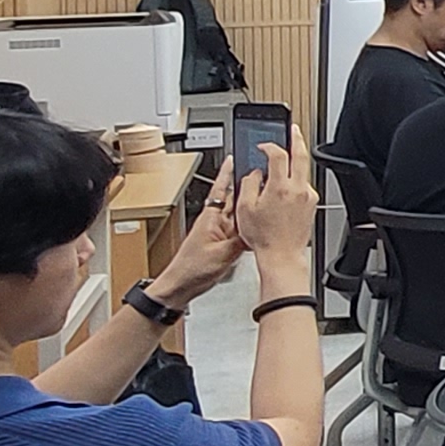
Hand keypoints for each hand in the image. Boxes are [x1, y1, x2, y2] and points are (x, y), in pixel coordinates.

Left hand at [151, 169, 249, 304]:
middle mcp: (214, 223)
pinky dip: (248, 229)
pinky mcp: (221, 245)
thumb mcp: (222, 254)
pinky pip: (239, 232)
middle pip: (234, 200)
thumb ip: (242, 240)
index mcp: (210, 218)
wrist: (180, 287)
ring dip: (249, 210)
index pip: (220, 189)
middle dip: (246, 189)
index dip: (227, 173)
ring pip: (238, 216)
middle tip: (262, 178)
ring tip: (265, 203)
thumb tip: (258, 229)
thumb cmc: (191, 269)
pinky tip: (257, 230)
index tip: (234, 158)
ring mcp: (218, 234)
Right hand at [235, 143, 318, 283]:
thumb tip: (255, 173)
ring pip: (303, 170)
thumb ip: (249, 184)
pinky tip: (286, 184)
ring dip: (296, 160)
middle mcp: (298, 189)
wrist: (282, 256)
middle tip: (293, 129)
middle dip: (297, 138)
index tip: (262, 146)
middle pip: (301, 155)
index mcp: (280, 187)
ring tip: (287, 155)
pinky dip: (296, 179)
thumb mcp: (245, 208)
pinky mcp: (312, 204)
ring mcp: (308, 196)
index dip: (269, 146)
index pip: (278, 155)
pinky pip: (304, 185)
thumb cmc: (263, 237)